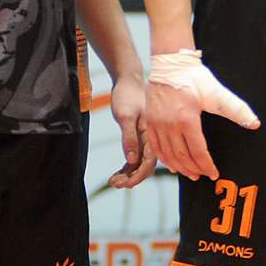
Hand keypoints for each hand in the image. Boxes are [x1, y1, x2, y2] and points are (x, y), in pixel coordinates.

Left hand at [105, 68, 153, 187]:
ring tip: (113, 181)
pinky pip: (135, 157)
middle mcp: (152, 139)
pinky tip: (117, 174)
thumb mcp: (126, 116)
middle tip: (115, 184)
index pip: (148, 162)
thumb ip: (129, 138)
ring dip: (128, 174)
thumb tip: (131, 160)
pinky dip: (126, 166)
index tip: (125, 184)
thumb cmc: (128, 95)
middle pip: (145, 166)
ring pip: (139, 163)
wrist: (128, 81)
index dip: (138, 176)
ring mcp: (145, 139)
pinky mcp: (138, 137)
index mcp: (152, 134)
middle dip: (131, 178)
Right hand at [144, 49, 258, 180]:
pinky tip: (171, 164)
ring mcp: (157, 124)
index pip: (198, 152)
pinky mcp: (150, 121)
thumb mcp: (216, 93)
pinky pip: (155, 146)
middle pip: (182, 157)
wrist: (170, 63)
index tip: (213, 173)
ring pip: (168, 155)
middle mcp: (169, 125)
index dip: (206, 166)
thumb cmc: (193, 77)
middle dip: (194, 169)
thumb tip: (254, 123)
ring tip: (189, 173)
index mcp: (187, 120)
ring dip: (179, 167)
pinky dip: (164, 159)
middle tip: (202, 176)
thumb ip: (236, 109)